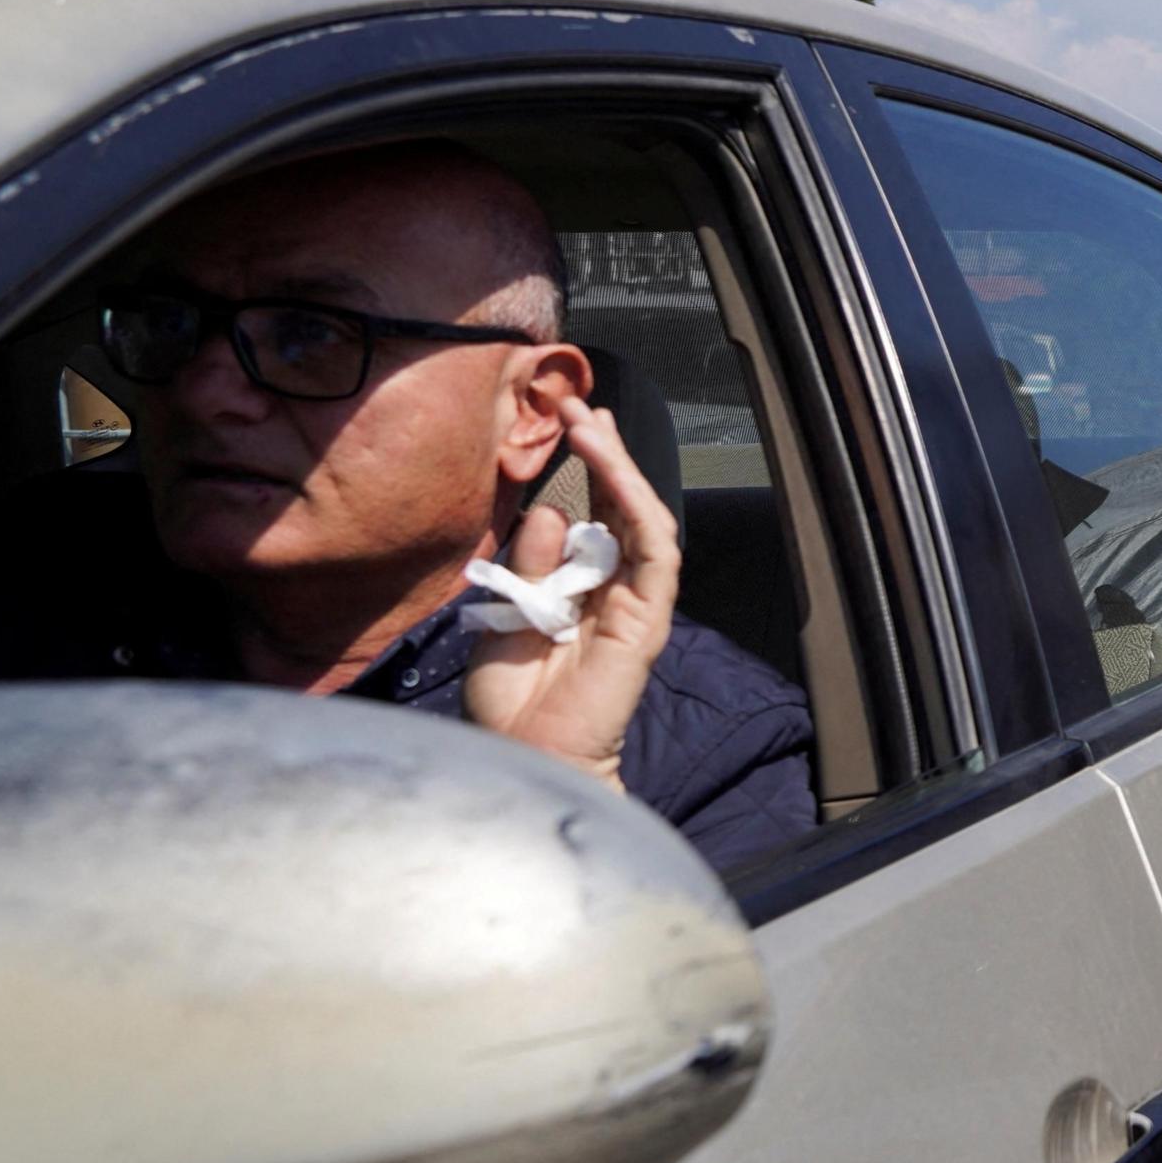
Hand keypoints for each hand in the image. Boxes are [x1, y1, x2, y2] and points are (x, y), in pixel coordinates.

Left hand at [464, 404, 680, 791]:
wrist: (526, 757)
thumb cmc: (512, 703)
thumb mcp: (507, 612)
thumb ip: (532, 563)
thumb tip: (551, 511)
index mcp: (582, 590)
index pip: (596, 516)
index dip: (587, 470)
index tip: (567, 423)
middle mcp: (615, 592)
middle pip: (623, 509)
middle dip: (607, 454)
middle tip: (582, 405)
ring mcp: (636, 605)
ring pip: (642, 520)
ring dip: (620, 469)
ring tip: (592, 425)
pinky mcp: (647, 620)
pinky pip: (654, 553)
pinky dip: (636, 507)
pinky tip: (612, 472)